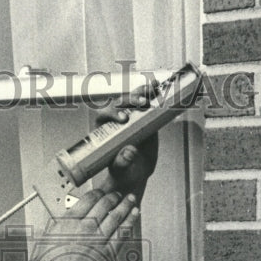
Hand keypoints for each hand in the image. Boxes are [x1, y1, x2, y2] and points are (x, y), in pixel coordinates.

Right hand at [28, 187, 138, 260]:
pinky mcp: (107, 254)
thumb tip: (61, 219)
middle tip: (117, 194)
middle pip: (104, 204)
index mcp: (67, 221)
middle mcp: (84, 227)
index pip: (87, 199)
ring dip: (125, 205)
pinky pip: (122, 233)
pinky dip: (130, 221)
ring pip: (116, 216)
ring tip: (130, 200)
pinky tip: (134, 215)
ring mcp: (97, 240)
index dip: (97, 193)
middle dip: (113, 196)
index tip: (101, 193)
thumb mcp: (44, 240)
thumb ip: (56, 226)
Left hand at [96, 82, 159, 201]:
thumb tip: (129, 152)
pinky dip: (151, 93)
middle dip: (129, 99)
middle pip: (118, 102)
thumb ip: (122, 163)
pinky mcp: (143, 117)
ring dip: (141, 92)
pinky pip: (146, 102)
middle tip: (141, 103)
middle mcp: (115, 122)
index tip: (123, 118)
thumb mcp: (122, 171)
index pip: (103, 115)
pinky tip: (158, 87)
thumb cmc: (124, 173)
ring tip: (151, 91)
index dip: (112, 112)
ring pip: (132, 98)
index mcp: (104, 132)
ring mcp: (130, 117)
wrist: (136, 173)